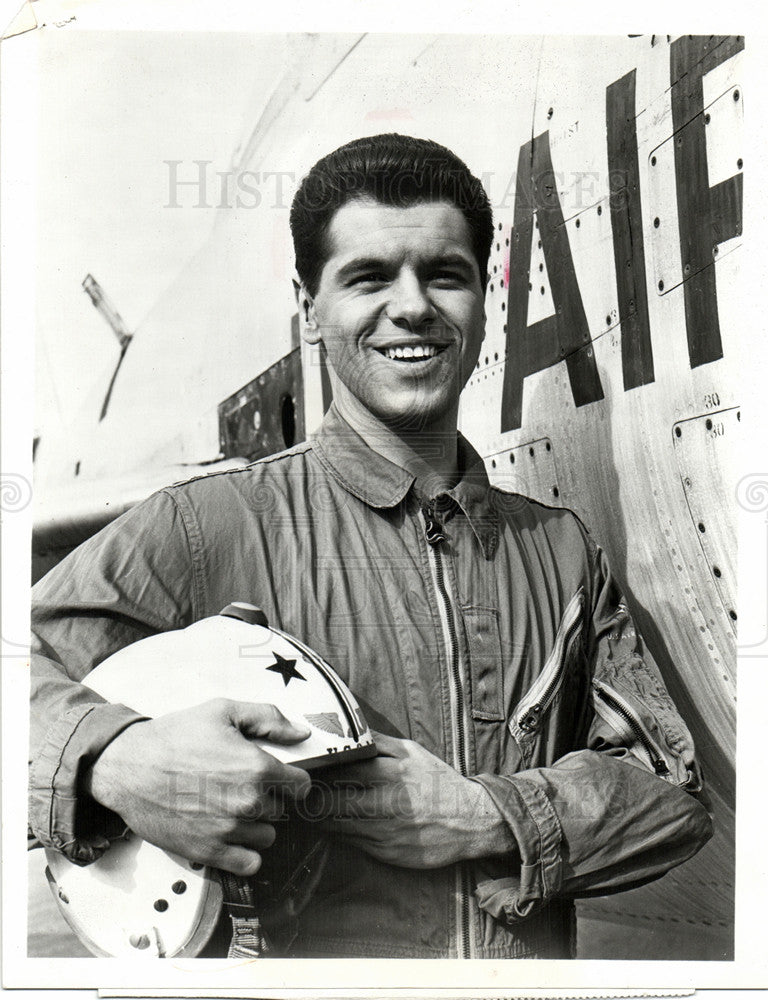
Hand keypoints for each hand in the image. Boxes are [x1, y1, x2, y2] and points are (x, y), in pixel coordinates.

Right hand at [85, 699, 311, 875]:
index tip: (280, 778)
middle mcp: (247, 802)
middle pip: (281, 810)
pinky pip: (249, 864)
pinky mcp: (208, 852)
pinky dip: (244, 852)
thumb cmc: (174, 737)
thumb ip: (268, 719)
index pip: (300, 786)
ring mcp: (228, 830)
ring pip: (266, 836)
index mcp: (255, 767)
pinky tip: (229, 834)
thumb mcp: (223, 711)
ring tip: (231, 807)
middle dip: (267, 798)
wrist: (129, 766)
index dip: (292, 779)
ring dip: (255, 824)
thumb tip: (301, 733)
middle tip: (240, 786)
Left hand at [308, 733, 515, 868]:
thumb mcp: (410, 751)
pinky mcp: (384, 853)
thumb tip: (346, 729)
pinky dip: (337, 833)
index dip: (314, 773)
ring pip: (333, 826)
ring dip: (318, 818)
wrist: (470, 821)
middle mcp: (382, 803)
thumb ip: (376, 742)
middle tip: (300, 792)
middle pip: (326, 803)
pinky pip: (349, 843)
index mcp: (387, 772)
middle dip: (309, 798)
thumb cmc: (436, 781)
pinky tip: (335, 824)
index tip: (303, 771)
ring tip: (312, 807)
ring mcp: (382, 832)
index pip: (334, 773)